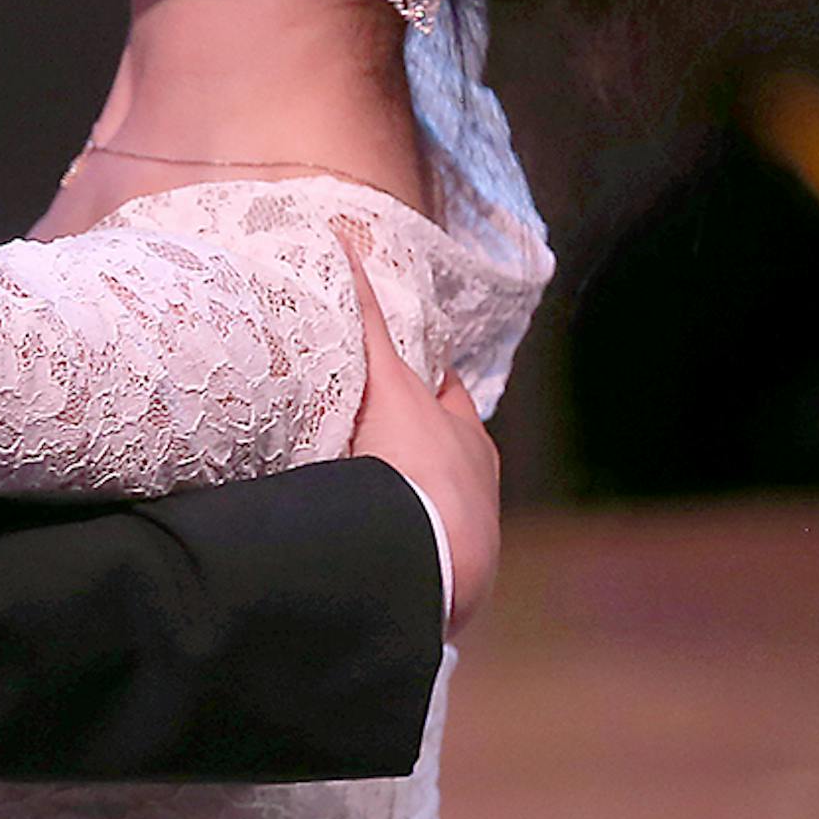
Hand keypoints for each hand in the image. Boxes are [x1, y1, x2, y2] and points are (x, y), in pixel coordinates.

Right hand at [343, 248, 500, 628]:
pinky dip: (393, 539)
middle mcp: (473, 482)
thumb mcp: (388, 387)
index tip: (387, 369)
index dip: (416, 379)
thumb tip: (345, 242)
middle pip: (440, 448)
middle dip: (409, 440)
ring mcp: (461, 532)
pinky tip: (359, 539)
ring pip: (429, 500)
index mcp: (466, 436)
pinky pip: (413, 546)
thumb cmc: (419, 470)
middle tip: (360, 426)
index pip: (443, 394)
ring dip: (400, 496)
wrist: (429, 565)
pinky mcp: (442, 577)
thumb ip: (365, 321)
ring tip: (351, 489)